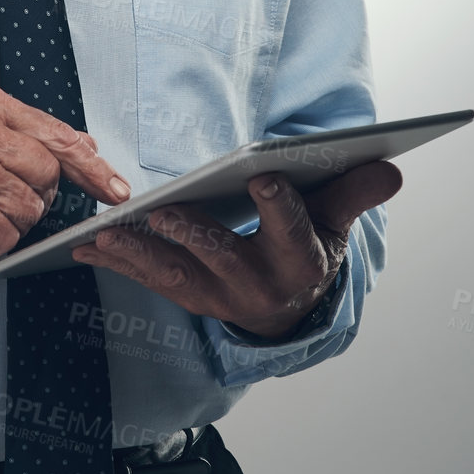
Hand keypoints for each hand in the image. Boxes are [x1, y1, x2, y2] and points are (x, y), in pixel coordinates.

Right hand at [0, 82, 130, 268]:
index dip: (92, 167)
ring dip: (14, 219)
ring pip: (32, 207)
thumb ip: (32, 134)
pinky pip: (8, 235)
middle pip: (49, 173)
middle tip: (3, 192)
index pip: (57, 135)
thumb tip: (88, 146)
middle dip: (38, 192)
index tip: (115, 188)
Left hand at [71, 160, 401, 339]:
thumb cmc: (309, 245)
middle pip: (223, 256)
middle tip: (164, 208)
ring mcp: (218, 296)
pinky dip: (116, 263)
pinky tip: (83, 246)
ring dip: (139, 253)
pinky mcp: (187, 297)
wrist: (291, 308)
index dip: (279, 205)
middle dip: (193, 233)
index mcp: (300, 262)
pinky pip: (148, 281)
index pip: (291, 230)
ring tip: (106, 230)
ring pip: (175, 274)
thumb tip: (390, 165)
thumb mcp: (337, 222)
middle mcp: (257, 285)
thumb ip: (355, 192)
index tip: (264, 177)